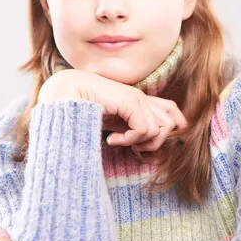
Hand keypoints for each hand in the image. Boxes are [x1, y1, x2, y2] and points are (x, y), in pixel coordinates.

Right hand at [38, 68, 187, 151]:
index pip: (173, 112)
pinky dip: (129, 140)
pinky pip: (144, 130)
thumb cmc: (85, 110)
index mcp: (140, 102)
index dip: (171, 130)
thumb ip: (130, 129)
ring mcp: (138, 98)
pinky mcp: (131, 101)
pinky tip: (111, 139)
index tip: (143, 146)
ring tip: (118, 140)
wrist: (67, 94)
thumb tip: (146, 145)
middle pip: (172, 123)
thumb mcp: (114, 124)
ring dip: (139, 142)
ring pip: (160, 130)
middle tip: (129, 145)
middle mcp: (142, 99)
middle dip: (154, 142)